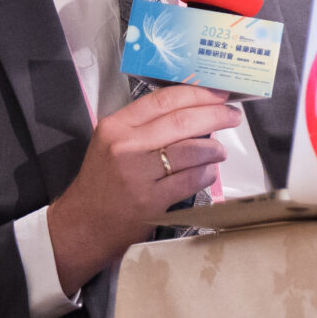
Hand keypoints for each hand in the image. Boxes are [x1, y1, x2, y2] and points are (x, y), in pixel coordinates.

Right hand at [47, 85, 239, 292]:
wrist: (84, 224)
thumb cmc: (103, 182)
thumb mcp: (113, 143)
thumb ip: (146, 127)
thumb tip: (193, 111)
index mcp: (116, 126)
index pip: (164, 100)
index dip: (197, 94)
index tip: (219, 94)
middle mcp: (126, 145)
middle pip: (182, 121)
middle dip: (215, 115)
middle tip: (232, 116)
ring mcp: (138, 173)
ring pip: (191, 150)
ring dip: (214, 149)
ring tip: (220, 151)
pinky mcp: (150, 200)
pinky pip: (191, 179)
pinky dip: (207, 173)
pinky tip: (209, 172)